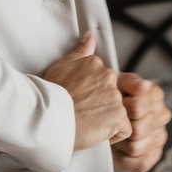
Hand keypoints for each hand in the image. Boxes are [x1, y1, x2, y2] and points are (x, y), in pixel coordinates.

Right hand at [42, 30, 128, 150]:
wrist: (47, 118)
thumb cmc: (49, 95)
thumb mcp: (61, 66)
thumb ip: (80, 52)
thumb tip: (90, 36)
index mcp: (95, 64)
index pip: (103, 81)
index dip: (92, 95)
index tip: (79, 102)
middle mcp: (108, 77)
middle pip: (112, 96)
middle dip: (101, 106)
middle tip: (82, 114)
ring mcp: (115, 97)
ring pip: (119, 112)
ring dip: (106, 120)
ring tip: (86, 124)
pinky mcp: (119, 117)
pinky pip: (124, 130)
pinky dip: (113, 136)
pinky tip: (95, 133)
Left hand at [111, 73, 170, 171]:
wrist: (109, 113)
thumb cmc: (115, 98)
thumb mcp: (118, 84)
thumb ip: (130, 82)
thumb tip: (144, 86)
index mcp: (155, 96)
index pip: (138, 108)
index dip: (121, 110)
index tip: (114, 107)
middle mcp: (162, 116)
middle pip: (137, 130)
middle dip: (119, 129)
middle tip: (110, 125)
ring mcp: (160, 136)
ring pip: (136, 148)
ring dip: (120, 144)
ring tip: (113, 137)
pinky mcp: (155, 155)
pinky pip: (141, 164)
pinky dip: (125, 160)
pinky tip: (118, 151)